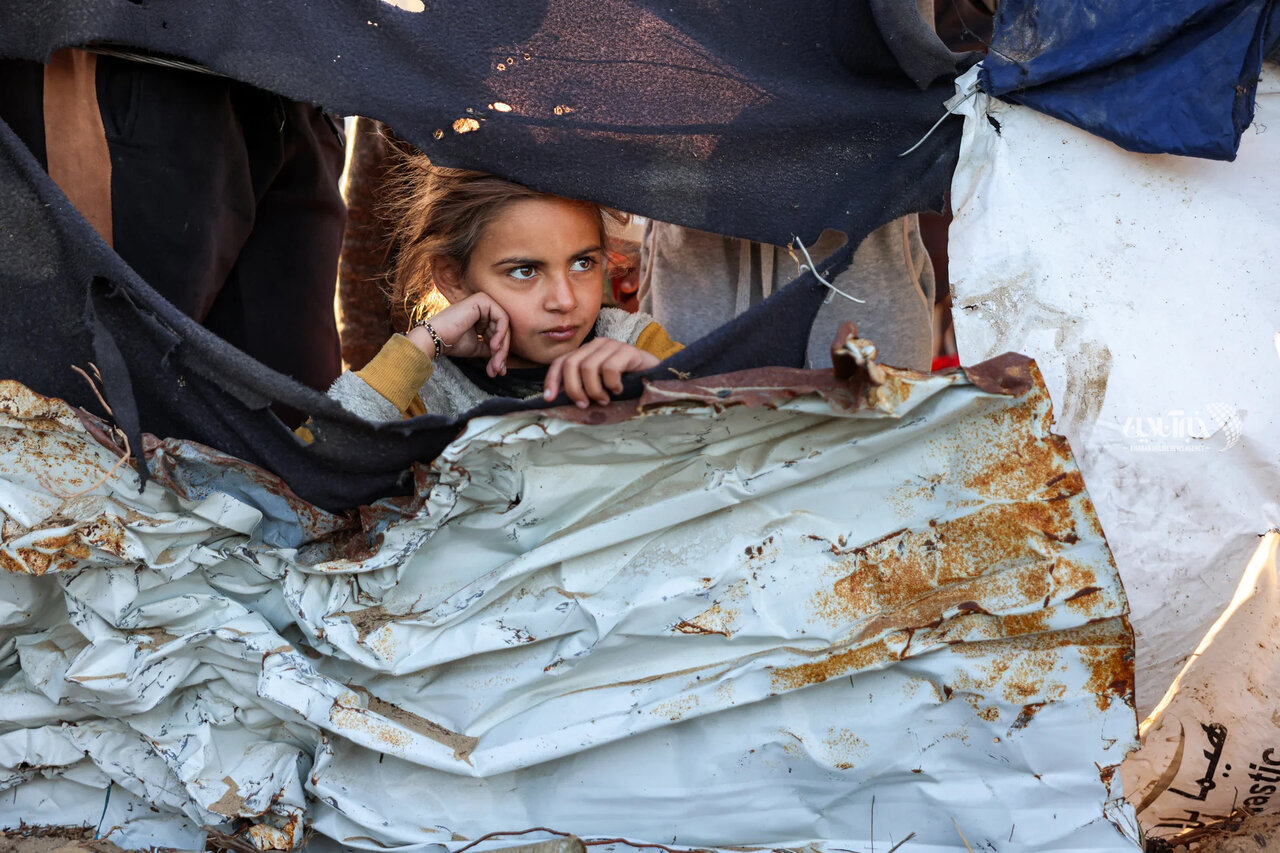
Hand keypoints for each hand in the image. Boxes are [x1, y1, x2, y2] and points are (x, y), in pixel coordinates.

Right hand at [407, 293, 509, 377]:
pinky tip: (493, 346)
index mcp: (482, 316)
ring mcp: (483, 301)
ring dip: (502, 347)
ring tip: (495, 363)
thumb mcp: (477, 347)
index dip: (501, 353)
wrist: (435, 338)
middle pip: (503, 331)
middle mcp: (484, 307)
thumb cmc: (452, 342)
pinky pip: (501, 318)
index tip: (499, 371)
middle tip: (498, 370)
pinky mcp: (482, 300)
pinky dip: (501, 334)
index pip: (498, 334)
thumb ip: (491, 349)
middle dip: (502, 353)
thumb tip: (504, 360)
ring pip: (504, 327)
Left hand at [543, 338, 659, 407]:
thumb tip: (558, 400)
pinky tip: (619, 389)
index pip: (561, 361)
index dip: (552, 379)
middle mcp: (597, 345)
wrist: (658, 379)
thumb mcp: (600, 388)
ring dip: (594, 390)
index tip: (550, 398)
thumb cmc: (627, 386)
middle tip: (585, 404)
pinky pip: (609, 369)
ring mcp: (613, 345)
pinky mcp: (628, 350)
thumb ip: (582, 388)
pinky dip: (612, 385)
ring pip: (588, 368)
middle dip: (574, 389)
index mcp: (587, 353)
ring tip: (605, 399)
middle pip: (571, 364)